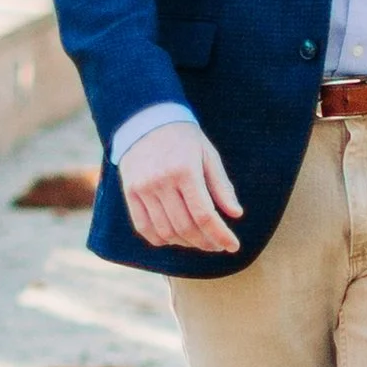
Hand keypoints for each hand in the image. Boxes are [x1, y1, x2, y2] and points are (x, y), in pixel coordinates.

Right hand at [119, 120, 243, 255]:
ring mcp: (143, 189)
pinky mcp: (130, 193)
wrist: (147, 120)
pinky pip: (143, 227)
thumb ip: (222, 186)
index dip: (220, 234)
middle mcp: (162, 182)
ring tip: (199, 242)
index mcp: (185, 171)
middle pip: (186, 226)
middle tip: (218, 245)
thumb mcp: (208, 155)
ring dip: (186, 243)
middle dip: (205, 242)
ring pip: (165, 231)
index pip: (204, 214)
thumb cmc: (184, 138)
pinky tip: (175, 239)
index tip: (233, 246)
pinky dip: (161, 239)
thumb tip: (236, 214)